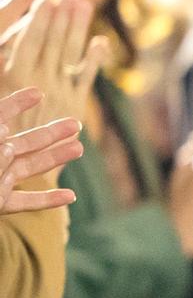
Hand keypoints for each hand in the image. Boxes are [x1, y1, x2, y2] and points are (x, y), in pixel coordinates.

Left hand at [0, 89, 82, 211]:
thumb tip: (7, 141)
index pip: (0, 116)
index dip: (17, 103)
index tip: (38, 93)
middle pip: (24, 142)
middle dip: (51, 132)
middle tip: (76, 124)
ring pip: (29, 167)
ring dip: (56, 158)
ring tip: (79, 148)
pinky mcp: (0, 204)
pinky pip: (25, 201)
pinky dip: (48, 199)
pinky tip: (71, 196)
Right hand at [1, 0, 105, 128]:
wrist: (23, 162)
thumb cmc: (4, 122)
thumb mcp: (0, 88)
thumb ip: (5, 62)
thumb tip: (15, 33)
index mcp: (11, 76)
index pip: (27, 40)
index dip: (39, 18)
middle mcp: (36, 81)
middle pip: (53, 41)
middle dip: (62, 15)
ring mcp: (58, 91)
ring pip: (70, 52)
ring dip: (78, 27)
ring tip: (84, 3)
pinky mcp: (74, 102)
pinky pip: (86, 75)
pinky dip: (94, 57)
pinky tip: (100, 40)